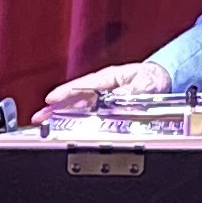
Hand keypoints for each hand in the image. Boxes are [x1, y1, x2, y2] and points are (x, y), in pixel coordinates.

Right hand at [38, 59, 173, 120]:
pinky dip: (74, 118)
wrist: (162, 80)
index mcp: (109, 77)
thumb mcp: (147, 83)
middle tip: (38, 117)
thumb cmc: (153, 78)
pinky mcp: (105, 105)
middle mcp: (102, 87)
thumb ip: (133, 92)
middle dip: (55, 107)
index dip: (67, 93)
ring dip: (60, 114)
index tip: (52, 99)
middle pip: (75, 97)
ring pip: (77, 105)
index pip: (84, 85)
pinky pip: (87, 111)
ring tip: (43, 123)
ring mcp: (102, 96)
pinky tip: (63, 125)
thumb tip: (119, 99)